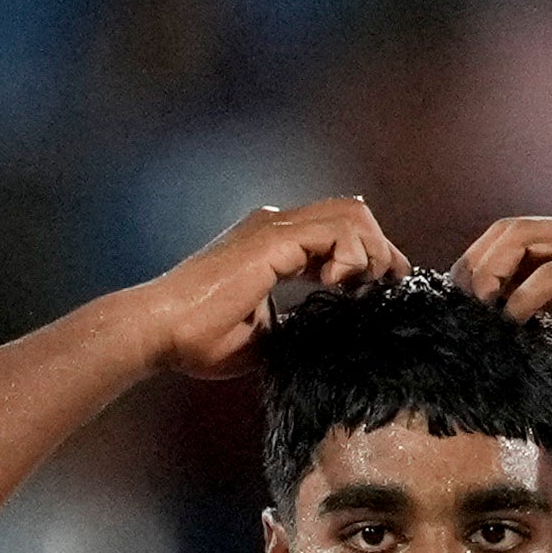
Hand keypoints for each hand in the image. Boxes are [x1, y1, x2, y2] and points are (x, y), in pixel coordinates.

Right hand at [119, 198, 400, 379]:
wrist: (159, 331)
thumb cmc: (195, 340)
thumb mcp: (262, 335)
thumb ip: (294, 324)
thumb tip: (326, 336)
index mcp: (269, 242)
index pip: (334, 229)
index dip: (366, 253)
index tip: (383, 285)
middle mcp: (272, 224)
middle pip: (350, 212)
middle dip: (379, 246)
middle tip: (392, 282)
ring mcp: (272, 227)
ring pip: (350, 214)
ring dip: (371, 249)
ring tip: (369, 285)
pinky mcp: (272, 240)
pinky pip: (335, 232)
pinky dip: (352, 255)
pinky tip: (343, 283)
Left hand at [452, 214, 551, 381]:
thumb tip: (533, 350)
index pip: (517, 240)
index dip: (481, 267)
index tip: (461, 307)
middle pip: (510, 229)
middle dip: (473, 264)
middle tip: (456, 307)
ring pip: (523, 237)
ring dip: (489, 274)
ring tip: (477, 312)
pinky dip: (524, 297)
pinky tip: (512, 322)